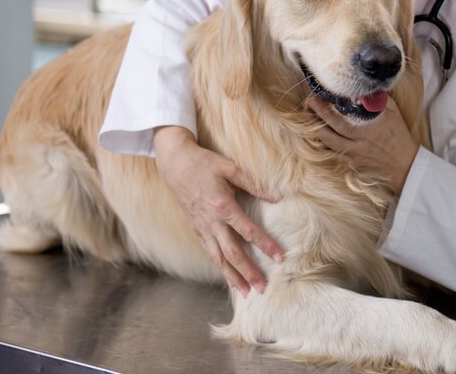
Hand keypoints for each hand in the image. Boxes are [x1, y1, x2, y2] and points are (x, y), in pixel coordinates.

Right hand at [153, 126, 283, 295]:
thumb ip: (255, 184)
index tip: (280, 258)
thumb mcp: (231, 168)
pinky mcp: (196, 228)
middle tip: (263, 288)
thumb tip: (278, 197)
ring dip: (233, 277)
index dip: (265, 245)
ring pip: (218, 258)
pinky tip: (228, 277)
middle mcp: (211, 222)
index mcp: (222, 206)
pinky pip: (209, 252)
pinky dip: (219, 267)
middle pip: (232, 253)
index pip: (248, 231)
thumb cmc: (204, 163)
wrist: (175, 162)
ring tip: (246, 292)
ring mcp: (201, 227)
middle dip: (248, 272)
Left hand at [306, 95, 419, 194]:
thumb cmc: (398, 136)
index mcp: (370, 127)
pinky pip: (334, 153)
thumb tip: (362, 89)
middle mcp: (360, 142)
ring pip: (329, 143)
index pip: (343, 117)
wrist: (404, 165)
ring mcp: (354, 155)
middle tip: (309, 102)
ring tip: (309, 117)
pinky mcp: (352, 165)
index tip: (318, 96)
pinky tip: (319, 134)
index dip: (327, 108)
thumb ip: (377, 100)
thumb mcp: (392, 113)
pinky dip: (325, 143)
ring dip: (316, 130)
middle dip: (318, 114)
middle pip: (331, 129)